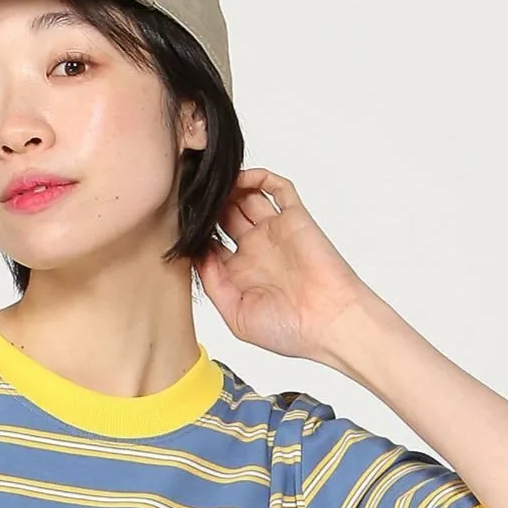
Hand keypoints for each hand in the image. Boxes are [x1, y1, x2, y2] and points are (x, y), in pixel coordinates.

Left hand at [195, 167, 369, 362]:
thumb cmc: (289, 330)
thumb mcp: (236, 316)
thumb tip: (196, 255)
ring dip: (230, 188)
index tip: (178, 225)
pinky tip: (242, 179)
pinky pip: (278, 189)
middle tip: (192, 195)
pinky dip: (260, 177)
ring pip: (247, 197)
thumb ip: (214, 285)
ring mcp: (274, 232)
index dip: (194, 233)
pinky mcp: (295, 218)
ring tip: (213, 183)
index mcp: (240, 274)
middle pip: (225, 216)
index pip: (209, 243)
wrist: (329, 323)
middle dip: (209, 206)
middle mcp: (256, 250)